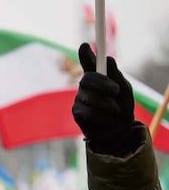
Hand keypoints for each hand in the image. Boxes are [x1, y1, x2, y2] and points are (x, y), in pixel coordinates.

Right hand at [73, 42, 139, 156]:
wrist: (118, 130)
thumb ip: (116, 75)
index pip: (89, 63)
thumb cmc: (122, 107)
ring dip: (107, 104)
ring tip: (115, 111)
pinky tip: (106, 120)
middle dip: (103, 84)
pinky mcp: (77, 112)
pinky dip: (102, 116)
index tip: (84, 45)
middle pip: (88, 78)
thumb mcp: (125, 89)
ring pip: (90, 97)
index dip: (85, 55)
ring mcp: (79, 98)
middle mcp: (86, 86)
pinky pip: (89, 111)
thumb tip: (107, 58)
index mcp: (99, 77)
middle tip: (116, 90)